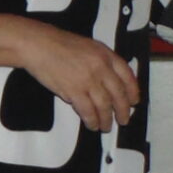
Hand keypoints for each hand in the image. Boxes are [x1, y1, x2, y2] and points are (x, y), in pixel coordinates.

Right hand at [13, 24, 141, 131]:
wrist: (38, 45)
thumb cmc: (60, 45)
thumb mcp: (88, 47)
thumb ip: (102, 61)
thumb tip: (111, 81)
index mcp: (106, 55)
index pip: (127, 76)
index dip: (133, 91)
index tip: (134, 101)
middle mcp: (101, 67)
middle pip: (118, 94)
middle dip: (123, 110)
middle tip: (124, 120)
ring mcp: (88, 80)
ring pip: (104, 106)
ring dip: (107, 119)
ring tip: (106, 127)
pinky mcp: (74, 91)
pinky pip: (88, 111)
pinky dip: (92, 120)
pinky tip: (92, 125)